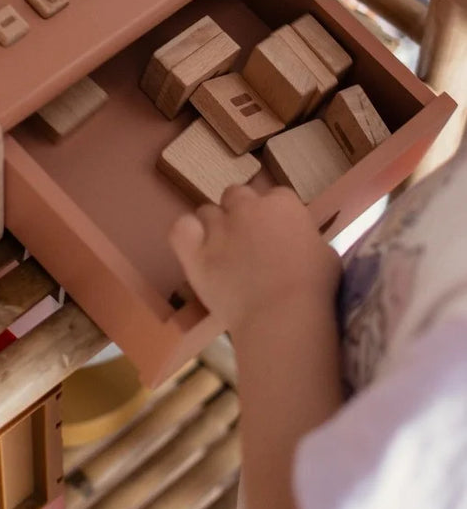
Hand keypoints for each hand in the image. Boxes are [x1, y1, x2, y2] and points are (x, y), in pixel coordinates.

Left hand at [168, 186, 340, 337]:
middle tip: (249, 242)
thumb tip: (299, 243)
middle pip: (237, 194)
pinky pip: (181, 228)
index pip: (275, 196)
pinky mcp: (195, 251)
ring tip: (223, 252)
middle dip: (241, 212)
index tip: (279, 236)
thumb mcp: (326, 255)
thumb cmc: (314, 288)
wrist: (282, 314)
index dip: (275, 216)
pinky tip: (196, 248)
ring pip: (208, 211)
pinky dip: (187, 235)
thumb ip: (306, 239)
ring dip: (215, 226)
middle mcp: (246, 207)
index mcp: (282, 204)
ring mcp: (218, 227)